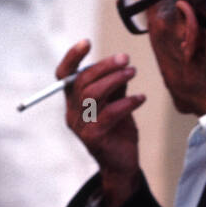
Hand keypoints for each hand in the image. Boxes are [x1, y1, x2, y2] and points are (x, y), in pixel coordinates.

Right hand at [56, 38, 145, 206]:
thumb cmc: (118, 130)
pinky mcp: (94, 137)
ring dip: (115, 80)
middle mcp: (72, 112)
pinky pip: (109, 114)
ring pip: (93, 94)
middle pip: (82, 81)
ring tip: (133, 73)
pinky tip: (141, 98)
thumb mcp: (115, 102)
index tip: (87, 42)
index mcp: (73, 101)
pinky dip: (127, 103)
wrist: (121, 164)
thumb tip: (120, 63)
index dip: (72, 57)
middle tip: (126, 59)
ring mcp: (81, 126)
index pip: (64, 75)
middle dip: (105, 66)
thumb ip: (114, 85)